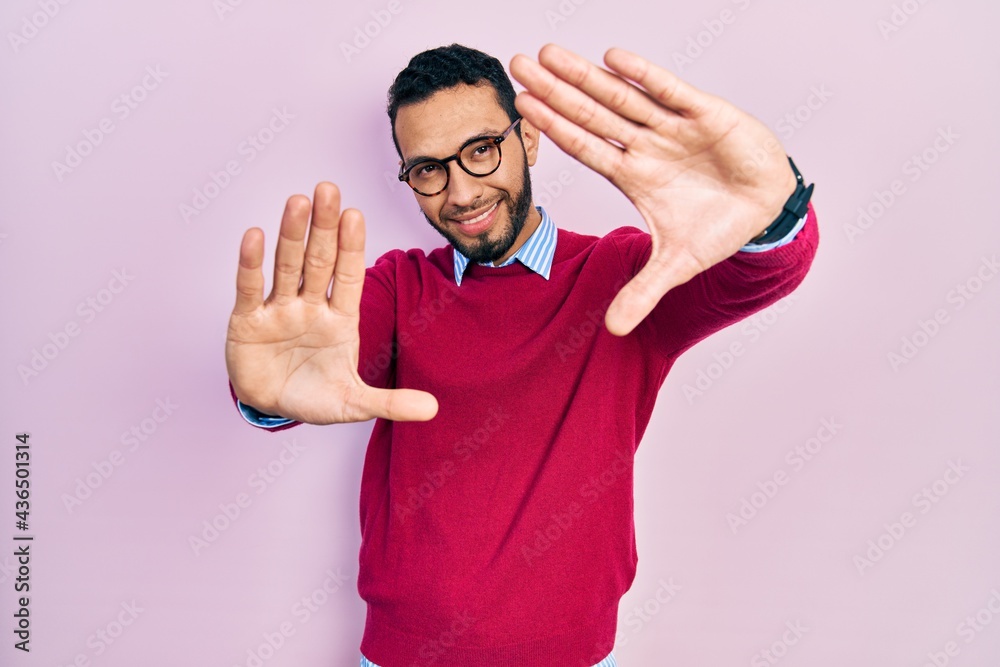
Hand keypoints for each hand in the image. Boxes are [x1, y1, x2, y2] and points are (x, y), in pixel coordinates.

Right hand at [225, 182, 437, 423]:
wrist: (270, 407)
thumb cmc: (314, 396)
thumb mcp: (353, 403)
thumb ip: (390, 402)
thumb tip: (433, 410)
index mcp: (340, 318)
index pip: (349, 276)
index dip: (353, 247)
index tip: (356, 214)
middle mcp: (310, 305)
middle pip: (319, 260)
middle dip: (324, 227)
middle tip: (329, 189)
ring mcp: (279, 309)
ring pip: (287, 265)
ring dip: (292, 234)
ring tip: (298, 201)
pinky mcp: (248, 321)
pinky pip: (250, 288)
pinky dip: (252, 264)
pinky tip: (256, 236)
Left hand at [510, 44, 797, 335]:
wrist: (767, 210)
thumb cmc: (718, 228)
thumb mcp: (677, 266)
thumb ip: (642, 293)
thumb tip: (613, 330)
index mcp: (634, 176)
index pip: (585, 147)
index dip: (554, 128)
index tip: (522, 107)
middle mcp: (646, 147)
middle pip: (591, 115)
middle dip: (556, 92)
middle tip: (520, 65)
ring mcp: (672, 128)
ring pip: (622, 98)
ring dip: (586, 77)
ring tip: (550, 55)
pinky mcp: (707, 115)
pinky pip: (671, 92)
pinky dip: (645, 76)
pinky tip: (614, 59)